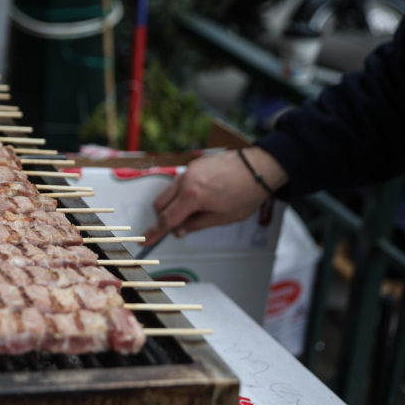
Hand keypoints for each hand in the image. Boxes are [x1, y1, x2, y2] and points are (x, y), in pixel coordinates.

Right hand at [141, 147, 287, 245]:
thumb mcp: (223, 217)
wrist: (259, 167)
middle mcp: (186, 181)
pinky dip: (182, 193)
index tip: (145, 240)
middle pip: (160, 204)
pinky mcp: (194, 165)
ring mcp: (188, 171)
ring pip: (168, 192)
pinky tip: (200, 197)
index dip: (155, 232)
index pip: (167, 219)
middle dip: (163, 218)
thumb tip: (179, 230)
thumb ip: (196, 224)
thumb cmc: (247, 192)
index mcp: (192, 197)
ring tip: (194, 211)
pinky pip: (179, 182)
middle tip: (178, 227)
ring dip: (172, 205)